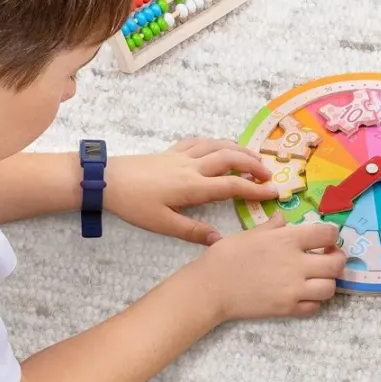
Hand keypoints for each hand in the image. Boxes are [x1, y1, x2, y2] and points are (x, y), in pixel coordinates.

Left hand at [105, 138, 277, 244]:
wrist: (106, 179)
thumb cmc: (133, 204)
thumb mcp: (162, 224)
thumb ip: (192, 232)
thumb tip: (220, 240)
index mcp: (193, 186)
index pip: (232, 185)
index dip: (255, 188)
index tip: (274, 192)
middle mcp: (192, 167)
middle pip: (230, 159)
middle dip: (253, 164)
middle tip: (269, 174)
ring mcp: (181, 156)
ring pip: (217, 146)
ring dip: (238, 150)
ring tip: (253, 156)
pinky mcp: (170, 151)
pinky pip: (198, 141)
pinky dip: (214, 142)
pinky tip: (219, 145)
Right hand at [200, 213, 345, 319]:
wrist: (211, 287)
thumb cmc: (227, 255)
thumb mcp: (250, 233)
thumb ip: (272, 226)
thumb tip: (282, 219)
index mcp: (288, 240)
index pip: (327, 234)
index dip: (331, 234)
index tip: (326, 237)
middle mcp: (297, 264)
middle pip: (336, 263)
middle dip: (337, 259)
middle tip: (329, 257)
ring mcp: (294, 289)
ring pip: (330, 288)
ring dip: (328, 281)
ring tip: (317, 277)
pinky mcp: (287, 309)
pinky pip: (314, 307)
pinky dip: (314, 301)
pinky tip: (304, 294)